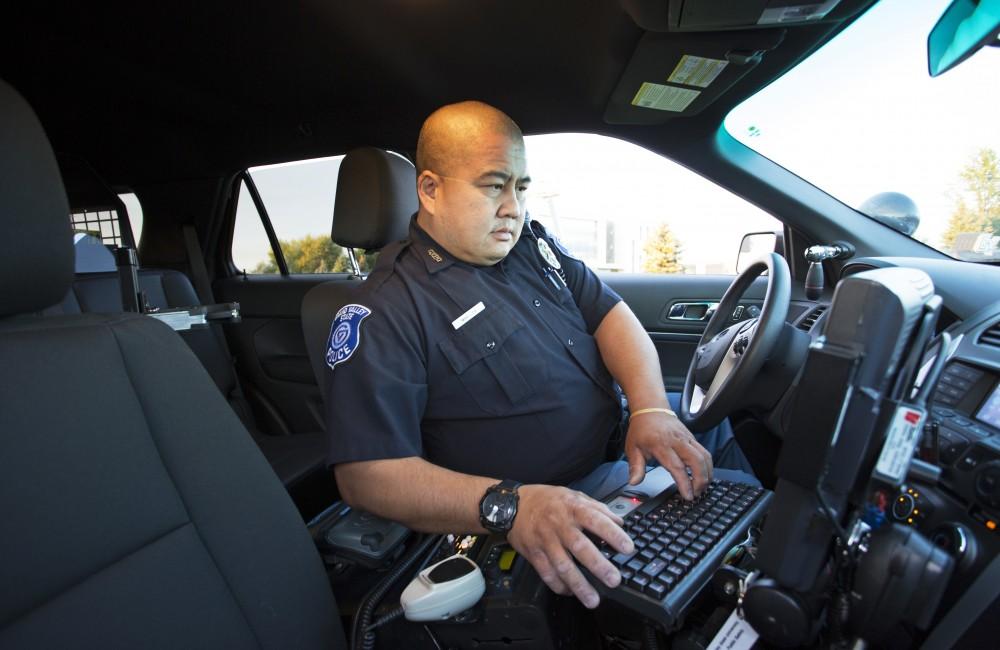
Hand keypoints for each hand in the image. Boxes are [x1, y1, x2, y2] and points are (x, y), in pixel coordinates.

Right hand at [507, 484, 633, 608]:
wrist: (512, 505)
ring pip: (562, 566)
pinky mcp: (534, 554)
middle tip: (614, 580)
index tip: (628, 548)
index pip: (595, 520)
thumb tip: (619, 523)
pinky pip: (546, 573)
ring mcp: (545, 541)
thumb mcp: (573, 495)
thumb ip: (596, 508)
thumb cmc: (546, 500)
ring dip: (579, 585)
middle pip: (580, 547)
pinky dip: (558, 586)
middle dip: (598, 566)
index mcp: (572, 508)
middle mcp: (559, 525)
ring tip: (593, 600)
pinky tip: (570, 593)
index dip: (612, 534)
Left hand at [624, 411, 712, 498]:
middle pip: (697, 461)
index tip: (687, 495)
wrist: (650, 409)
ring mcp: (687, 438)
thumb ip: (635, 467)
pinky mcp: (692, 438)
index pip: (677, 466)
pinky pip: (705, 452)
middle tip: (697, 493)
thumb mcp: (632, 448)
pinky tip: (704, 475)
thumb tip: (634, 482)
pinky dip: (707, 465)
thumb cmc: (641, 429)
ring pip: (704, 456)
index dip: (684, 483)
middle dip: (701, 480)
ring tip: (701, 487)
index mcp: (661, 444)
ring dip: (707, 473)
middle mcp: (677, 441)